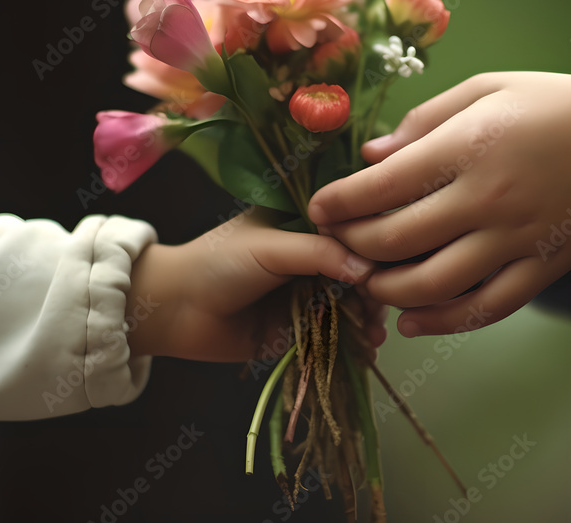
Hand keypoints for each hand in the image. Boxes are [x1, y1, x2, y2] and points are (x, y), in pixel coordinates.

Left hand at [125, 209, 384, 360]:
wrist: (177, 311)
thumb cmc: (218, 263)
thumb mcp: (272, 247)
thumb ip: (320, 254)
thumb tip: (369, 270)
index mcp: (306, 222)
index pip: (354, 230)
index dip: (375, 246)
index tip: (393, 262)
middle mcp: (313, 256)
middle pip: (360, 271)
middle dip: (375, 290)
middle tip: (381, 307)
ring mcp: (310, 293)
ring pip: (353, 305)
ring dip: (369, 319)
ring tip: (374, 332)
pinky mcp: (304, 328)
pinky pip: (338, 335)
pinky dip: (355, 343)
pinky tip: (366, 349)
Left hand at [308, 72, 570, 337]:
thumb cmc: (554, 103)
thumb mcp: (487, 89)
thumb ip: (424, 121)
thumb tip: (371, 158)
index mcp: (471, 146)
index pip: (383, 185)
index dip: (339, 202)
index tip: (317, 208)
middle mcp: (489, 198)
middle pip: (397, 239)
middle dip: (352, 245)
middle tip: (333, 243)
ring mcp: (518, 240)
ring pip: (434, 284)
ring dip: (385, 289)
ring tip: (364, 280)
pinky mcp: (543, 269)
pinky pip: (486, 309)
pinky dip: (443, 322)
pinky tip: (411, 322)